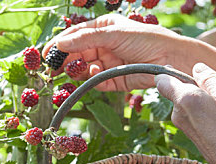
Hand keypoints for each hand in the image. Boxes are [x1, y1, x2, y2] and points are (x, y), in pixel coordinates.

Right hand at [43, 14, 185, 90]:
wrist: (170, 60)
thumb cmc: (145, 39)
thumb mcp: (113, 33)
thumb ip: (85, 39)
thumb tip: (60, 44)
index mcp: (103, 29)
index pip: (75, 36)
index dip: (59, 44)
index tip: (45, 54)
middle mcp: (103, 45)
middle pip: (76, 54)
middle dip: (66, 61)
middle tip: (54, 70)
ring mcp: (108, 63)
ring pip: (84, 70)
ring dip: (81, 71)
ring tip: (85, 69)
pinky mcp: (114, 80)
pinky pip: (97, 82)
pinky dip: (94, 80)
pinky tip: (97, 74)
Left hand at [155, 63, 215, 163]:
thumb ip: (210, 78)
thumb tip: (197, 69)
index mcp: (184, 99)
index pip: (162, 80)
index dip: (169, 72)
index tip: (178, 69)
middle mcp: (178, 114)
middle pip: (184, 91)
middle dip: (203, 89)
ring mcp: (184, 127)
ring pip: (197, 105)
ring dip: (214, 105)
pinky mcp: (193, 136)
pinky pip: (203, 119)